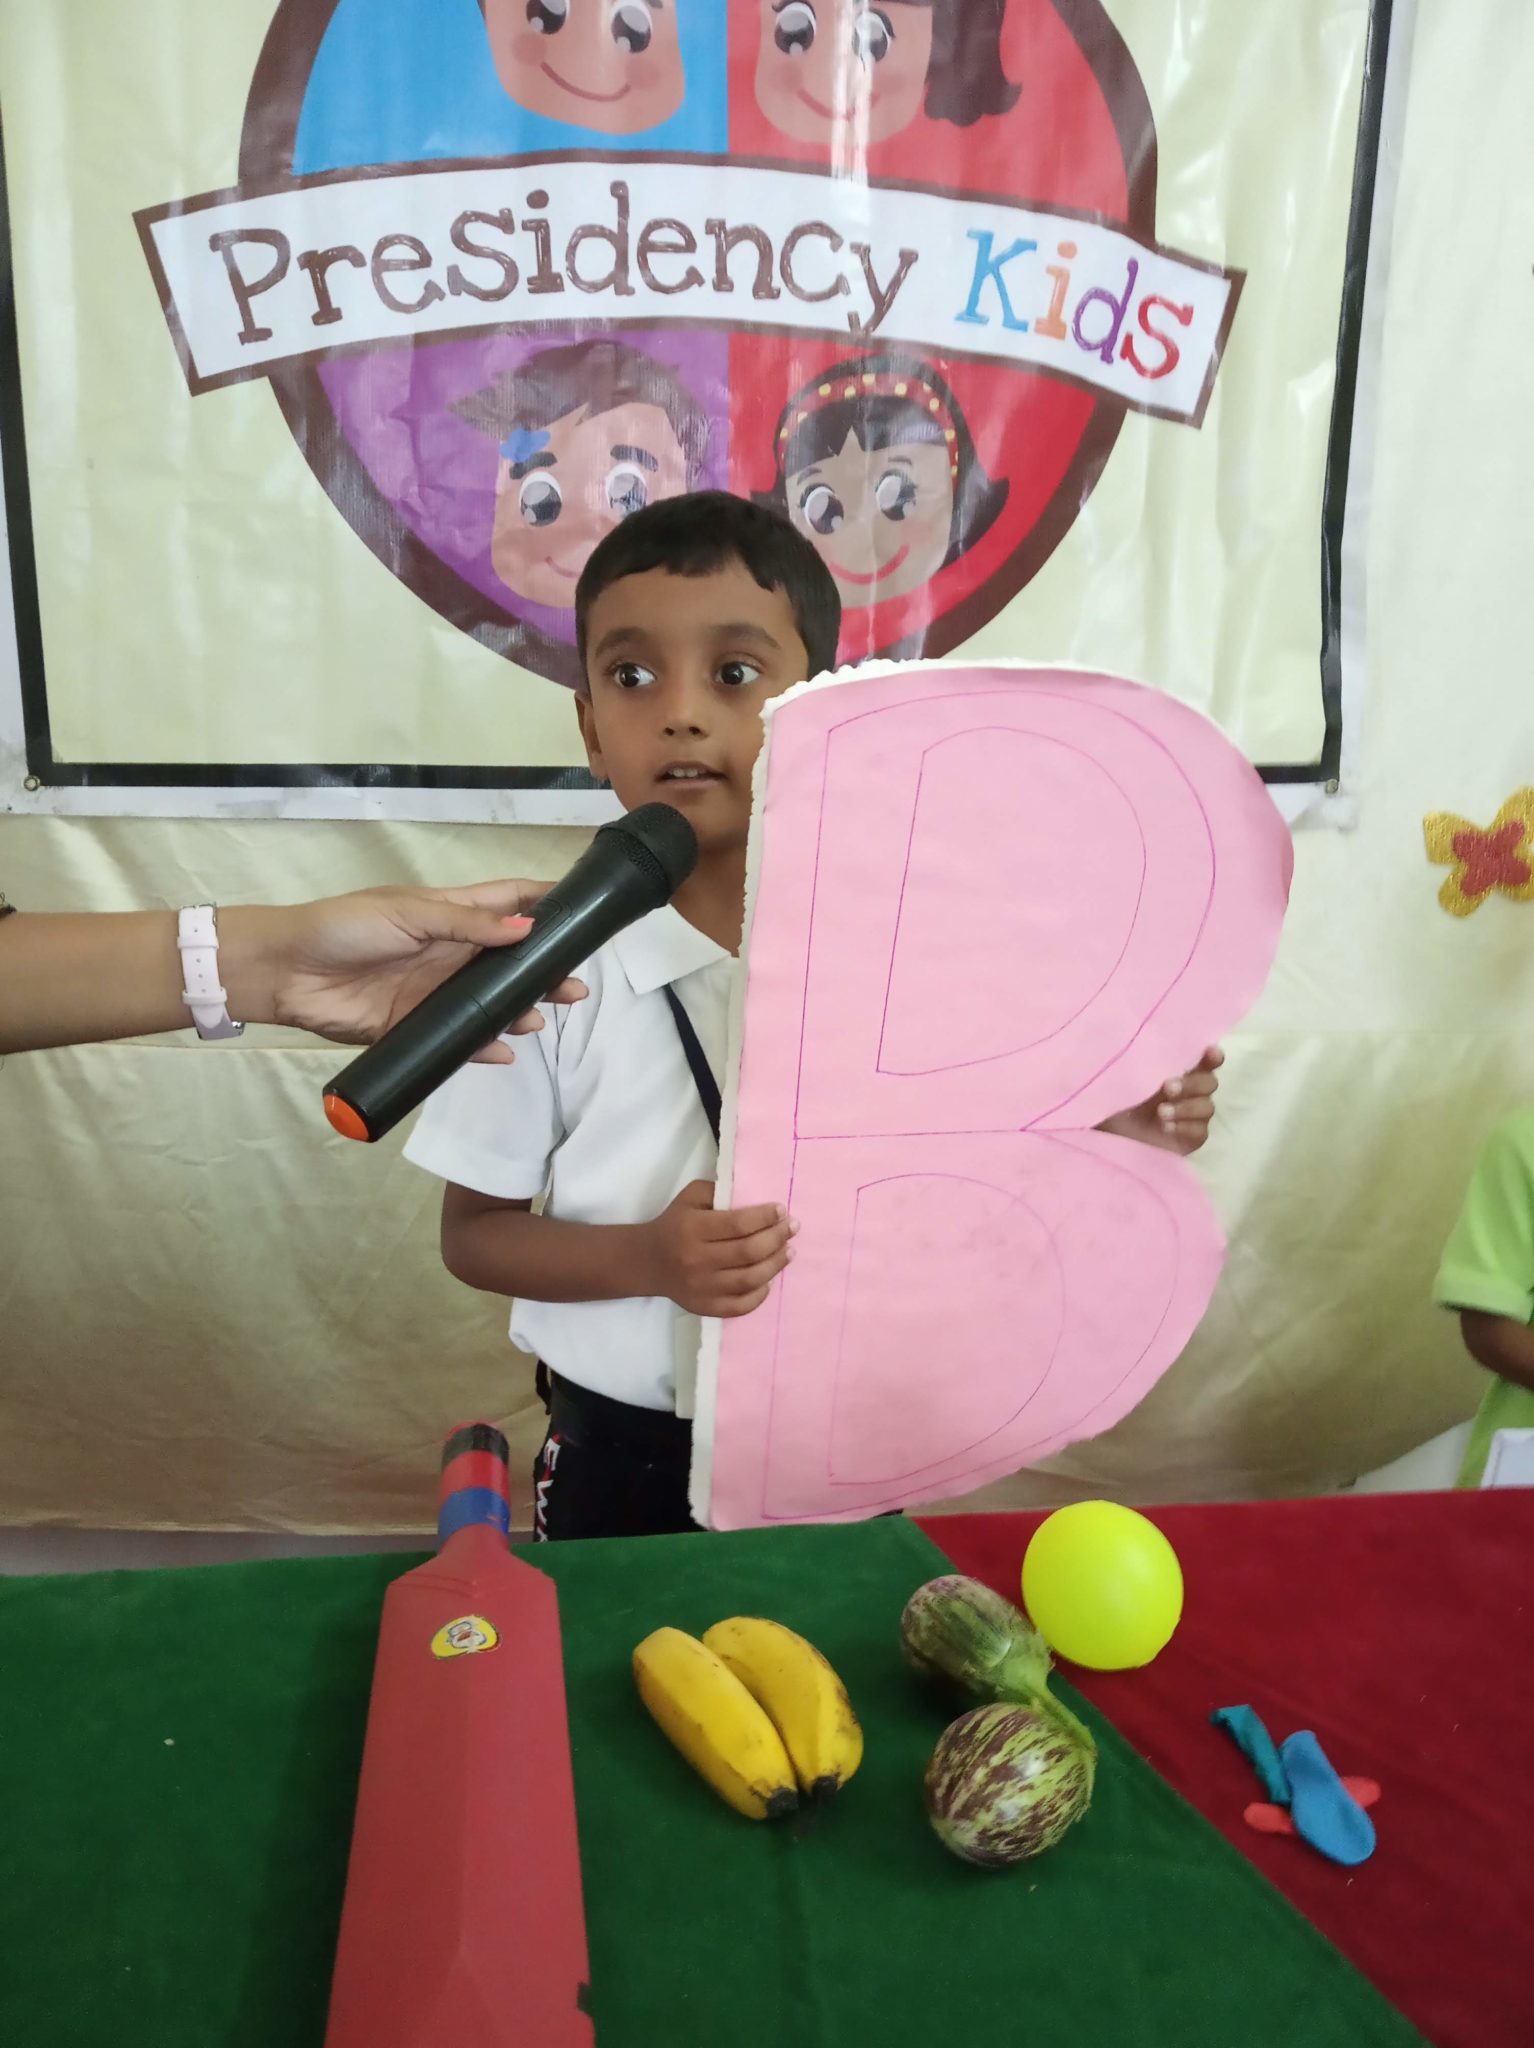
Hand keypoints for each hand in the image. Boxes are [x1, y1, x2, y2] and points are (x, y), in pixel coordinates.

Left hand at [242, 882, 586, 1058]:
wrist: (287, 971)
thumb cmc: (345, 928)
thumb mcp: (409, 914)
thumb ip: (467, 924)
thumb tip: (527, 931)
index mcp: (449, 914)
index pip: (508, 903)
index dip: (544, 903)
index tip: (585, 910)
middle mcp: (450, 953)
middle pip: (509, 962)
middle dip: (544, 971)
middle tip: (575, 986)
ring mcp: (435, 992)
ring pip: (489, 1003)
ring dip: (519, 1010)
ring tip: (545, 1017)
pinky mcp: (415, 1027)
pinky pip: (458, 1040)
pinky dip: (484, 1046)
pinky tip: (506, 1051)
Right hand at [642, 1180, 796, 1317]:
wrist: (647, 1261)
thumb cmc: (675, 1223)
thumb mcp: (690, 1197)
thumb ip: (719, 1191)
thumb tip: (756, 1194)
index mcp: (692, 1229)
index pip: (738, 1224)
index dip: (765, 1217)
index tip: (782, 1210)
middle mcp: (696, 1260)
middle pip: (748, 1252)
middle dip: (777, 1238)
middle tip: (792, 1228)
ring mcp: (701, 1288)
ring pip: (749, 1279)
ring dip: (776, 1264)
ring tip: (789, 1251)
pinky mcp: (703, 1307)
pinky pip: (740, 1306)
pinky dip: (760, 1295)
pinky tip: (769, 1279)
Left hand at [1096, 1045, 1223, 1156]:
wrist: (1106, 1139)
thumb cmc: (1113, 1105)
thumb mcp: (1123, 1082)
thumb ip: (1142, 1066)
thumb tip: (1149, 1047)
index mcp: (1175, 1072)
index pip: (1203, 1061)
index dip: (1212, 1056)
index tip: (1210, 1053)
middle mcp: (1188, 1092)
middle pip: (1209, 1083)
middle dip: (1192, 1084)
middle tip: (1167, 1088)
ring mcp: (1191, 1117)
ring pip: (1207, 1107)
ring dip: (1186, 1107)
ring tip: (1160, 1113)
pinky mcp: (1190, 1140)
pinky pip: (1200, 1131)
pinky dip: (1185, 1127)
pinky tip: (1166, 1128)